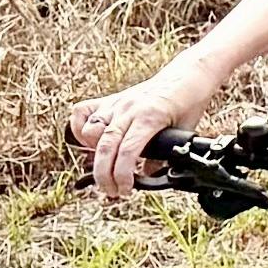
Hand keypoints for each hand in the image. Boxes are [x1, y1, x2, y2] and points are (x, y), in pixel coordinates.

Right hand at [70, 56, 218, 201]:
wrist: (187, 76)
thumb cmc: (188, 104)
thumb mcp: (183, 133)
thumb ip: (164, 155)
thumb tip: (149, 175)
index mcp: (150, 117)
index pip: (128, 151)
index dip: (123, 174)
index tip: (125, 190)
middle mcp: (129, 109)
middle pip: (105, 146)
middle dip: (104, 174)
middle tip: (112, 191)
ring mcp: (117, 103)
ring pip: (90, 130)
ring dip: (93, 153)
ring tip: (106, 165)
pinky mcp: (109, 99)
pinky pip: (82, 111)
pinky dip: (79, 128)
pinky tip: (91, 141)